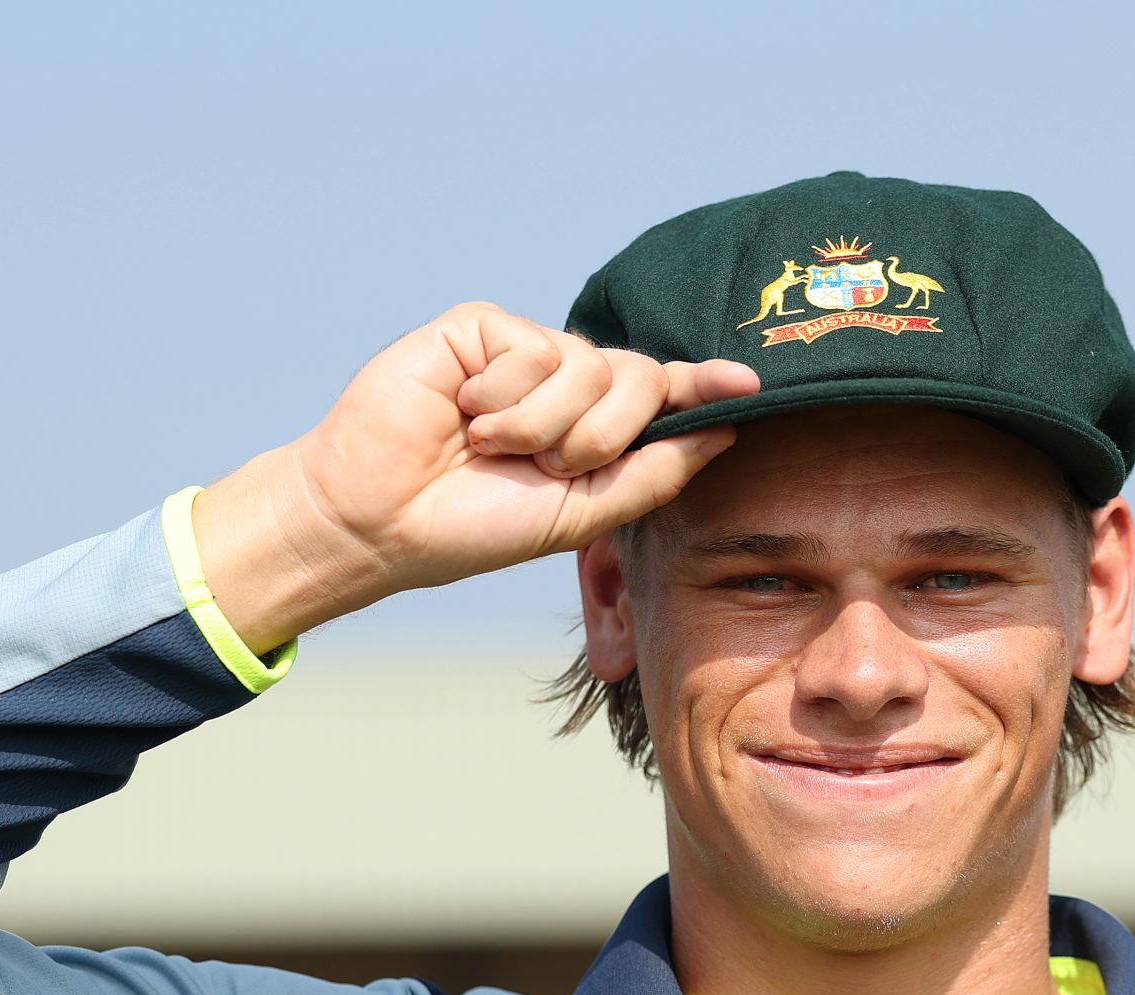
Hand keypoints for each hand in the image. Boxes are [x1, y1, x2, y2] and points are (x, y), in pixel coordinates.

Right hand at [195, 304, 759, 651]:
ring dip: (541, 423)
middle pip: (638, 378)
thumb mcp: (578, 514)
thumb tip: (724, 429)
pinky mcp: (481, 329)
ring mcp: (523, 352)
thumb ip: (652, 474)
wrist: (382, 519)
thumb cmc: (471, 526)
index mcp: (591, 428)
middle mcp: (564, 383)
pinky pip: (532, 347)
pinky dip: (504, 395)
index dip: (703, 386)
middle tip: (546, 466)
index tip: (752, 384)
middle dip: (603, 434)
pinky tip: (464, 411)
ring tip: (490, 445)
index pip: (660, 397)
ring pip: (586, 363)